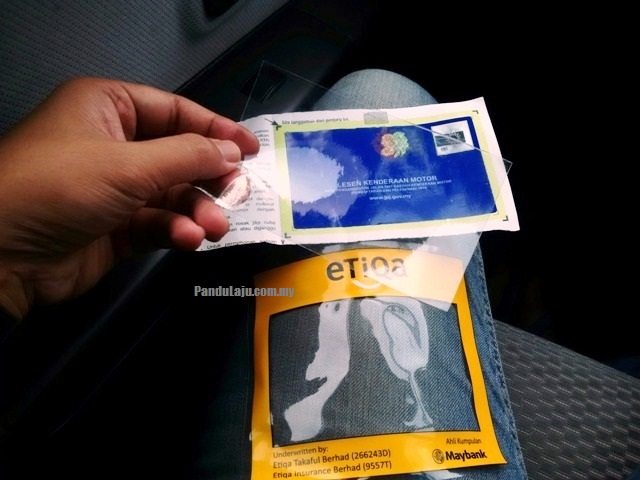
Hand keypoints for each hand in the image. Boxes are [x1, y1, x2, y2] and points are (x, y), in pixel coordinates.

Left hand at [0, 77, 258, 318]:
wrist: (2, 255)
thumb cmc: (59, 187)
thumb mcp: (129, 164)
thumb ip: (189, 156)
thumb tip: (232, 153)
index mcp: (109, 108)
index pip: (175, 111)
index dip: (215, 129)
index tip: (251, 149)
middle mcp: (114, 145)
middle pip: (179, 156)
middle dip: (209, 177)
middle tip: (237, 193)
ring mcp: (115, 189)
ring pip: (173, 195)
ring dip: (197, 210)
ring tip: (214, 227)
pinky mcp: (117, 228)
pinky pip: (159, 223)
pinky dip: (176, 230)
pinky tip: (187, 239)